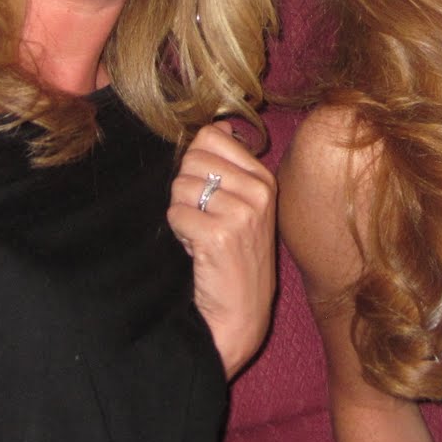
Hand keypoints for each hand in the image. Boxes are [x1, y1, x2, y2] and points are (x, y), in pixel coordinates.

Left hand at [167, 123, 276, 378]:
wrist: (241, 314)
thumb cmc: (235, 259)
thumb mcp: (245, 208)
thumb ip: (229, 168)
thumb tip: (212, 127)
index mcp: (265, 179)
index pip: (211, 136)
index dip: (196, 164)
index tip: (208, 193)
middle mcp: (259, 192)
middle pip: (192, 159)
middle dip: (186, 189)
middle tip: (203, 219)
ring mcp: (242, 213)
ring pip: (181, 186)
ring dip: (182, 213)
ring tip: (202, 236)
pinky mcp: (219, 235)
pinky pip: (176, 214)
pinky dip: (179, 232)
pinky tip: (197, 250)